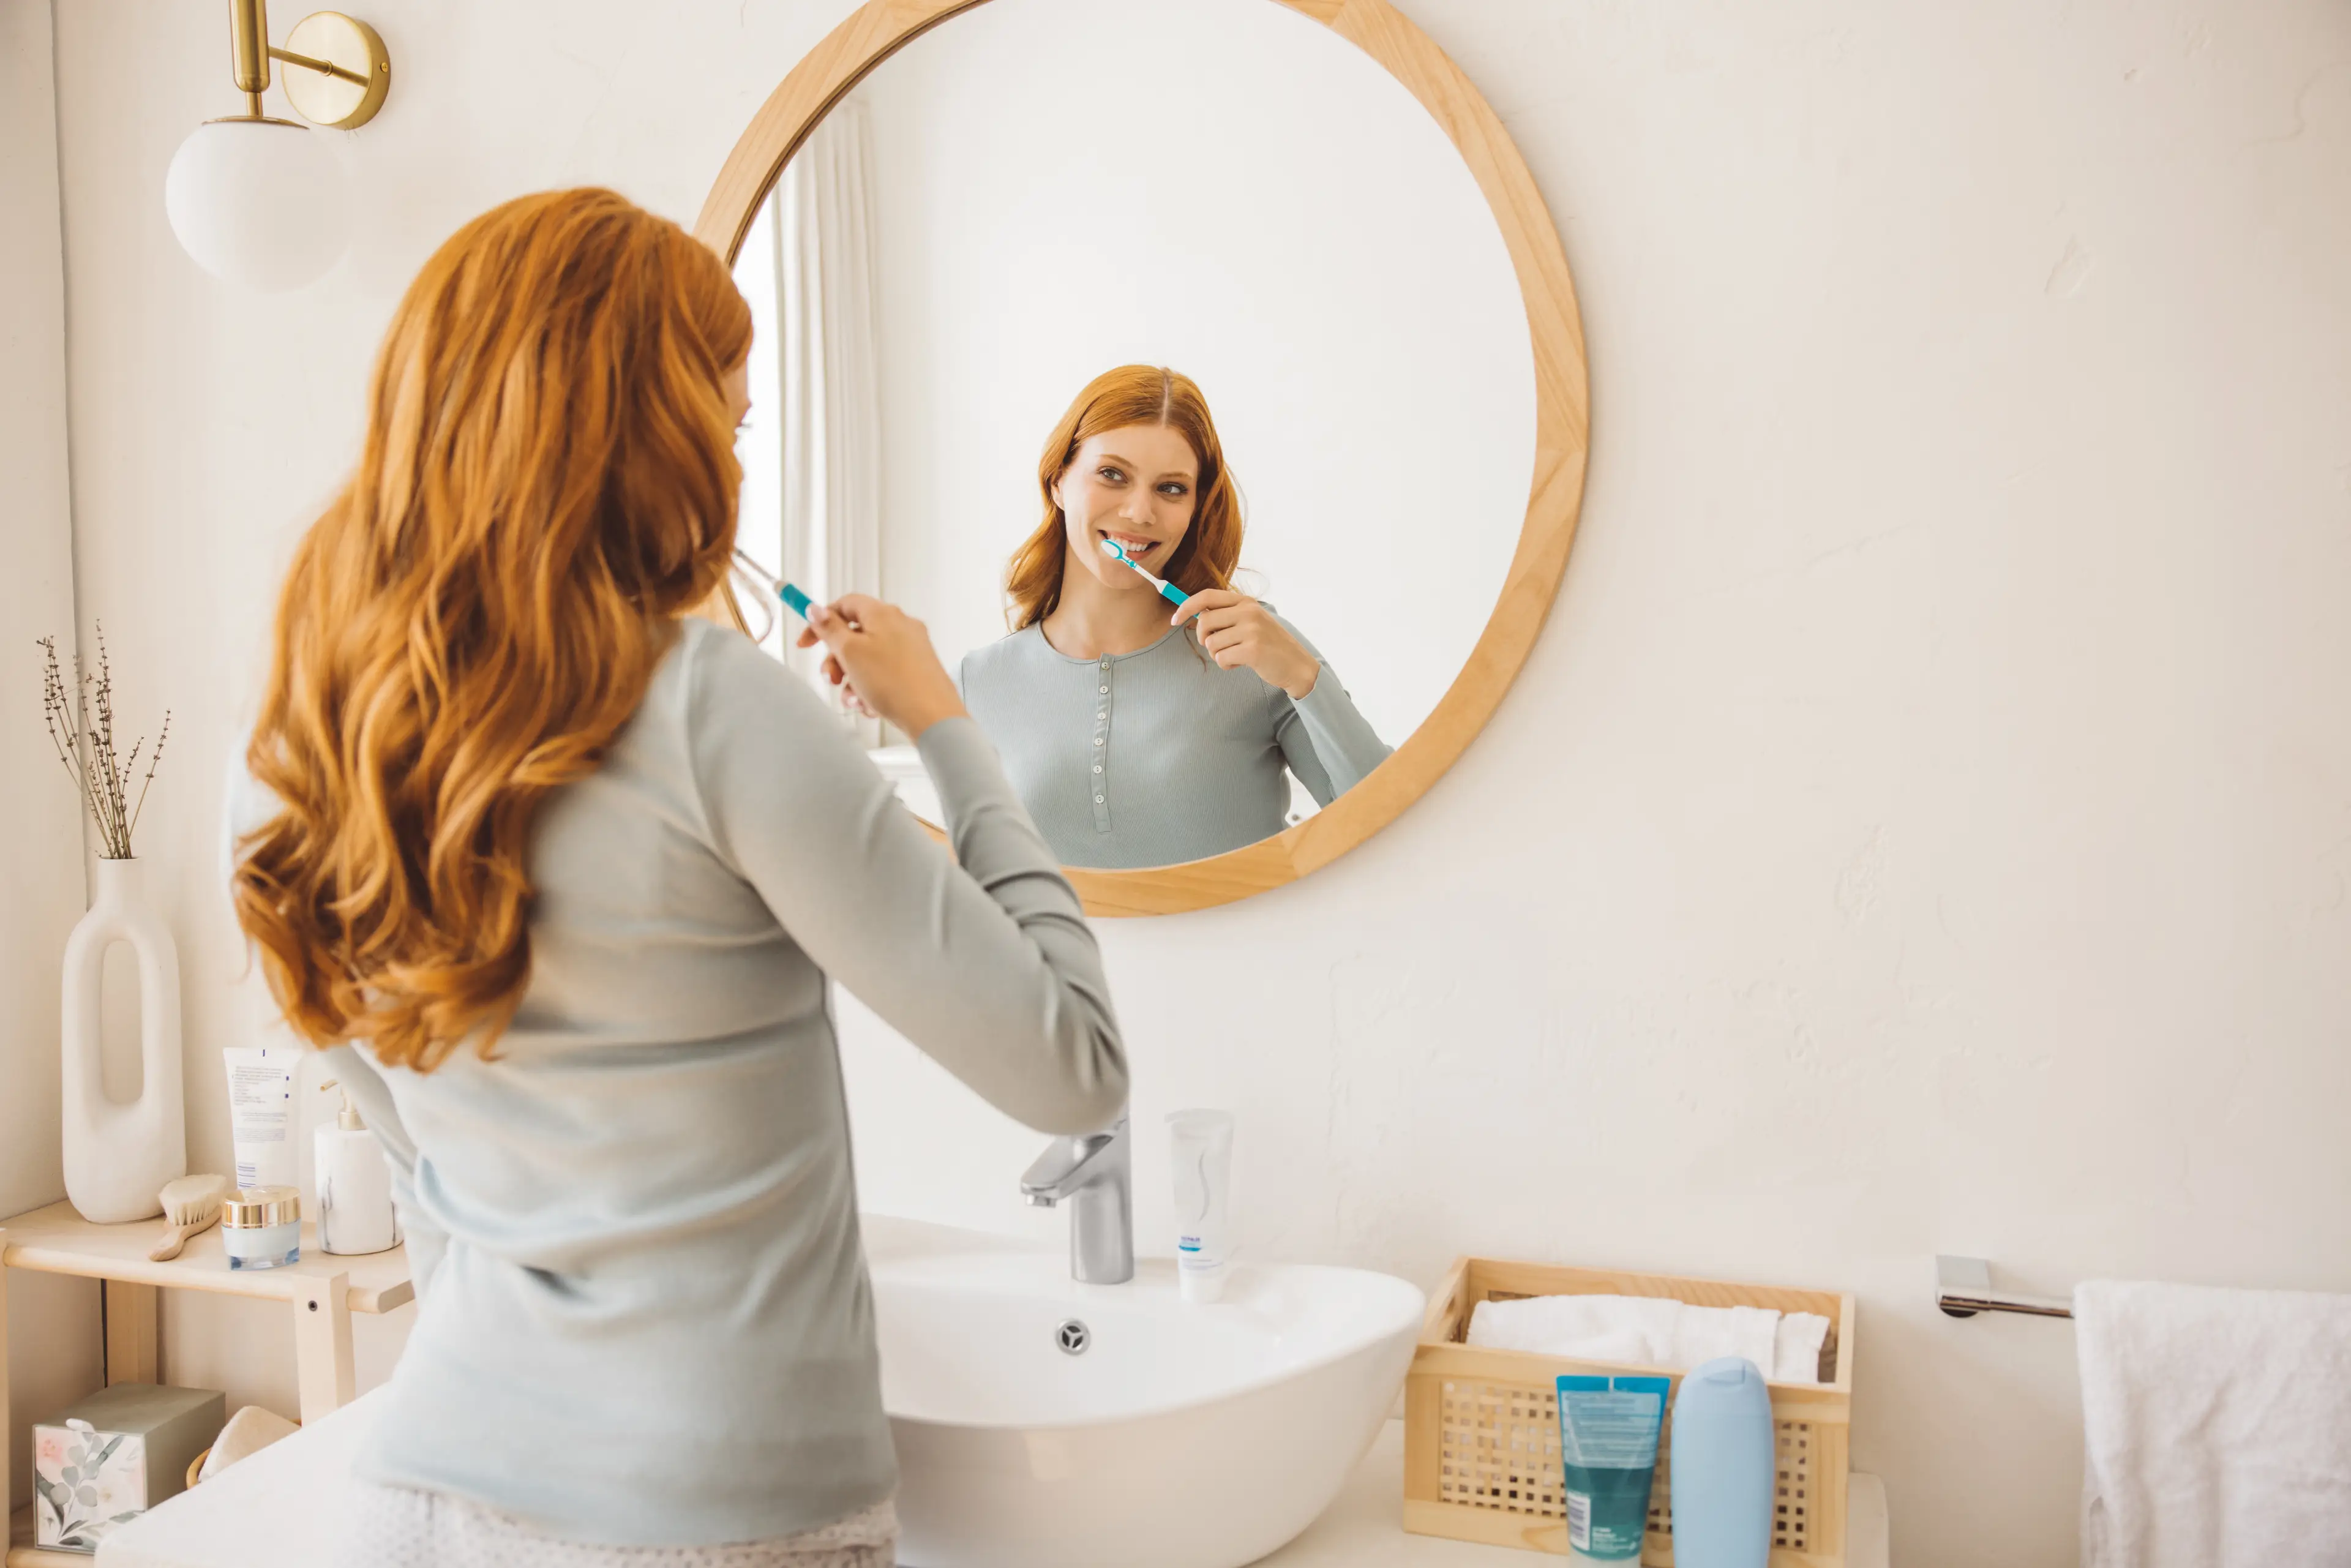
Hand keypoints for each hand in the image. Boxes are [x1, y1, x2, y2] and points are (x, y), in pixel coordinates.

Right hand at [795, 593, 966, 737]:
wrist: (931, 717)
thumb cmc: (894, 682)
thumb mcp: (850, 652)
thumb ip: (830, 629)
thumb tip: (816, 609)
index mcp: (884, 614)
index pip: (845, 605)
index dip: (821, 621)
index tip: (806, 642)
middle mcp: (901, 626)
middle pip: (855, 635)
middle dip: (837, 660)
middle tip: (830, 678)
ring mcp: (911, 648)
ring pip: (867, 659)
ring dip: (853, 680)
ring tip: (854, 699)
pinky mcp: (917, 670)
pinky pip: (884, 674)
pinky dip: (872, 689)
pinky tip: (871, 706)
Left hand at [1170, 589, 1320, 698]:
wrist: (1296, 665)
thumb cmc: (1269, 645)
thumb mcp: (1251, 621)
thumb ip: (1227, 615)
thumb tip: (1194, 614)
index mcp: (1245, 602)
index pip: (1206, 596)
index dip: (1185, 607)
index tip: (1174, 620)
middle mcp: (1248, 611)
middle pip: (1204, 622)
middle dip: (1203, 639)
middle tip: (1216, 647)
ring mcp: (1251, 629)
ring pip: (1211, 643)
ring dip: (1218, 655)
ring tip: (1236, 656)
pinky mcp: (1252, 649)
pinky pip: (1221, 658)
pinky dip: (1226, 665)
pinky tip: (1241, 664)